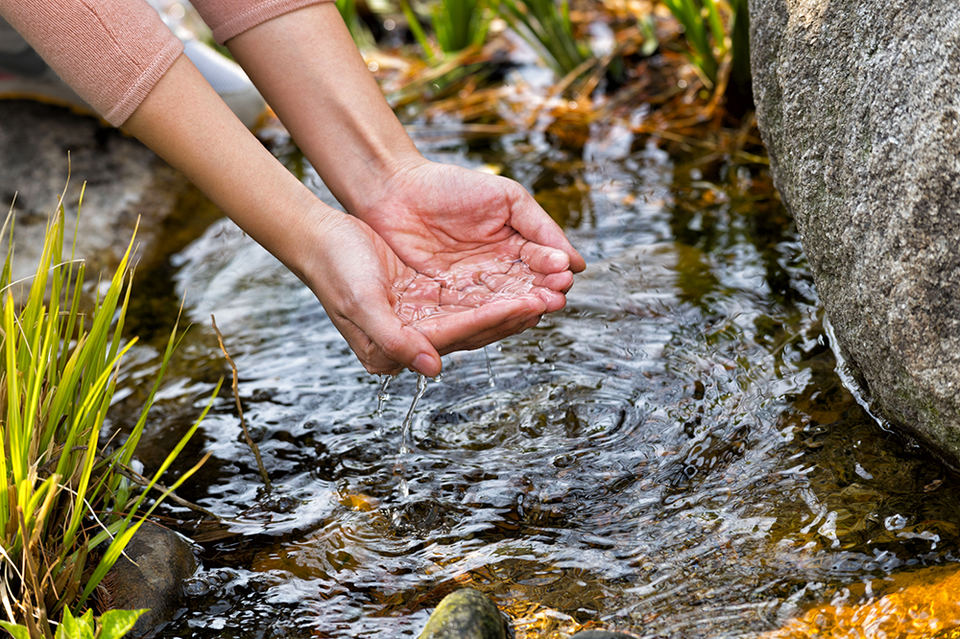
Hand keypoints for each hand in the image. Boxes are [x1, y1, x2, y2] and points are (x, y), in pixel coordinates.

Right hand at [302, 209, 551, 375]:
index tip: (529, 306)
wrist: (319, 238)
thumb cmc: (335, 270)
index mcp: (392, 351)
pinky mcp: (423, 299)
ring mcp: (418, 320)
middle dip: (513, 315)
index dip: (493, 320)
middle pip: (471, 331)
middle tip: (552, 299)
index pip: (455, 337)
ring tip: (546, 292)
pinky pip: (467, 299)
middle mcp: (409, 342)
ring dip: (510, 304)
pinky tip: (520, 282)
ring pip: (475, 315)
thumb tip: (434, 369)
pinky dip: (494, 291)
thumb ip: (396, 340)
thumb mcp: (362, 303)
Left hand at [354, 159, 585, 319]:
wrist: (395, 190)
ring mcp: (472, 284)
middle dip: (543, 292)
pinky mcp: (446, 297)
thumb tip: (576, 260)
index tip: (565, 274)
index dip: (554, 270)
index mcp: (515, 243)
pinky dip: (489, 315)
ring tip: (538, 308)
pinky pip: (472, 310)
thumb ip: (540, 226)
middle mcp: (497, 267)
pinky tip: (504, 314)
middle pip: (527, 287)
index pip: (542, 263)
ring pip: (503, 302)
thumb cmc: (450, 186)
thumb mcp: (506, 198)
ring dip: (522, 307)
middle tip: (556, 297)